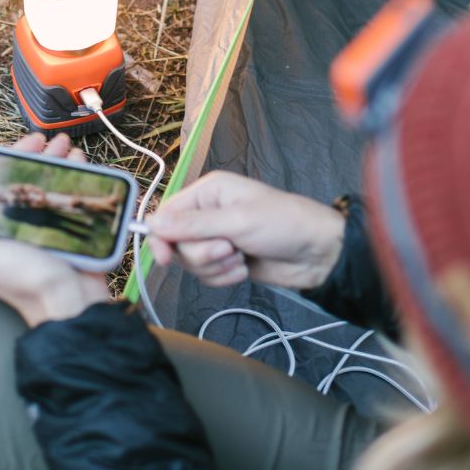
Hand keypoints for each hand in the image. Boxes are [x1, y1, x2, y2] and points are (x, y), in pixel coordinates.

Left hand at [0, 131, 112, 326]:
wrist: (67, 299)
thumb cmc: (18, 283)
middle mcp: (10, 220)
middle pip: (15, 174)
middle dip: (24, 151)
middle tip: (36, 139)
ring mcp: (39, 220)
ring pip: (43, 178)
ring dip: (53, 156)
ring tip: (62, 144)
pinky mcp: (65, 223)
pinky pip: (68, 190)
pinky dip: (74, 171)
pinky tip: (78, 159)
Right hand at [146, 171, 343, 290]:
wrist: (317, 253)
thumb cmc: (284, 224)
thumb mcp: (237, 221)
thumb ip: (193, 225)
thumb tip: (152, 224)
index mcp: (208, 192)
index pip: (167, 215)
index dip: (161, 238)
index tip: (165, 258)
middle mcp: (208, 213)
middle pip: (177, 243)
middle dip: (201, 254)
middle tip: (229, 249)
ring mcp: (217, 238)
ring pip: (192, 262)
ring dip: (216, 267)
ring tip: (241, 258)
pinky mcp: (227, 260)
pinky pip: (207, 276)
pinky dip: (225, 277)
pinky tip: (245, 269)